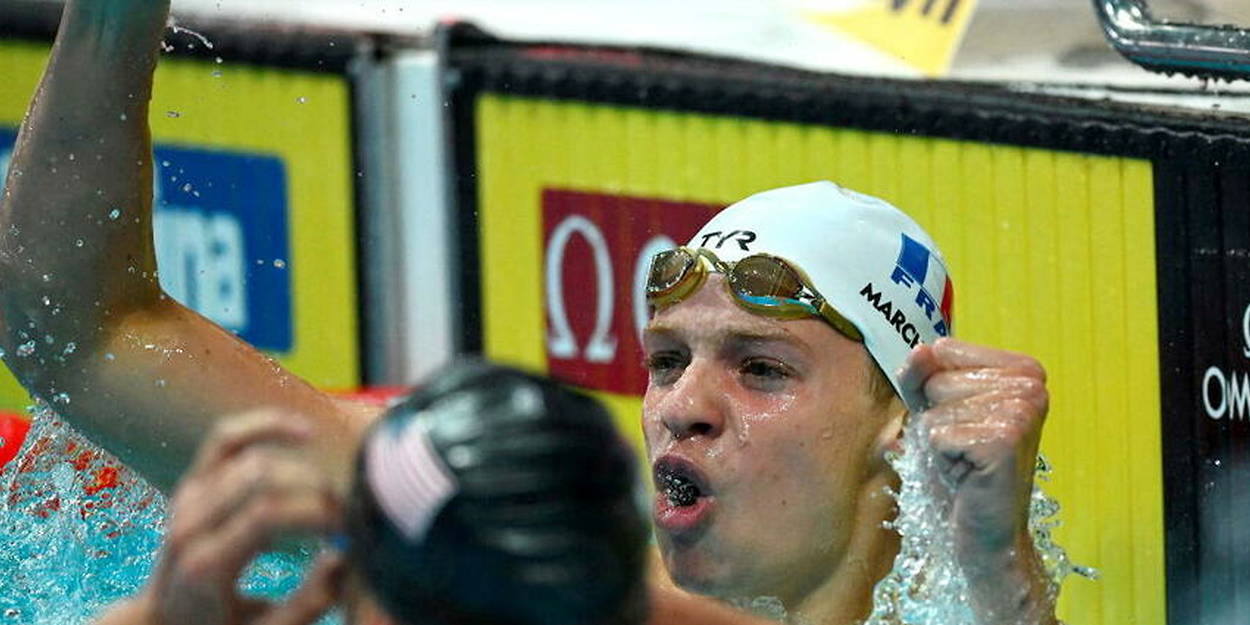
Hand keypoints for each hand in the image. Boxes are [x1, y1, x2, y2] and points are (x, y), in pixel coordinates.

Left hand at [134, 411, 344, 624]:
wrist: (162, 623)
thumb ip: (308, 603)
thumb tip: (344, 555)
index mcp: (205, 563)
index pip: (266, 514)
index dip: (316, 511)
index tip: (349, 527)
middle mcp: (191, 523)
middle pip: (261, 477)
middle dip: (314, 487)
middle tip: (344, 513)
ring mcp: (189, 497)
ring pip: (252, 456)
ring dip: (303, 468)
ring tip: (330, 494)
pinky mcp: (194, 480)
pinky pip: (228, 437)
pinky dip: (266, 425)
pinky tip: (305, 431)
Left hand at [901, 338, 1054, 623]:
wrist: (983, 531)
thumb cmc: (959, 467)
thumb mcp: (932, 409)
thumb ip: (919, 373)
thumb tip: (922, 349)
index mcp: (1023, 368)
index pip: (943, 349)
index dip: (935, 391)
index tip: (962, 422)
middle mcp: (1031, 384)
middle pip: (937, 377)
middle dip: (937, 416)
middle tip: (965, 448)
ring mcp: (1022, 410)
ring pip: (935, 405)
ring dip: (939, 440)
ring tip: (967, 460)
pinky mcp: (1003, 439)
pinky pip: (937, 433)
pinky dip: (941, 458)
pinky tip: (968, 474)